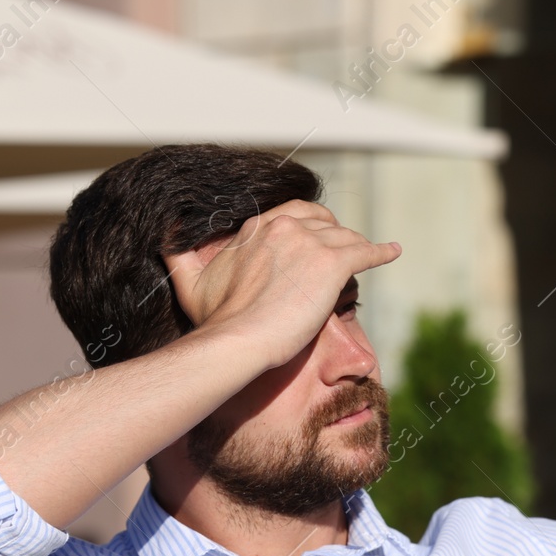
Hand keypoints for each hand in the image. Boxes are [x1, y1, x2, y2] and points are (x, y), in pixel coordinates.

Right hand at [164, 200, 400, 369]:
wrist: (236, 340)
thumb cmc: (215, 320)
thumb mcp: (189, 280)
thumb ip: (178, 255)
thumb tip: (163, 236)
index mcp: (257, 227)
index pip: (292, 215)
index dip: (307, 226)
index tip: (314, 237)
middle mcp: (285, 226)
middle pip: (322, 221)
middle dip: (334, 232)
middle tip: (342, 248)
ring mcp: (311, 243)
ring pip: (344, 236)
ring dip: (356, 245)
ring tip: (367, 254)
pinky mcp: (332, 265)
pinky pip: (366, 251)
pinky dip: (381, 251)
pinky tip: (393, 252)